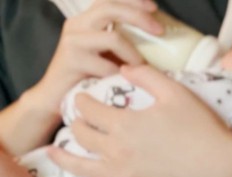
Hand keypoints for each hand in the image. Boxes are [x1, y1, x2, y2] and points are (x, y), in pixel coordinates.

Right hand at [33, 0, 162, 114]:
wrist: (55, 96)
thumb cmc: (88, 76)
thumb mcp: (108, 54)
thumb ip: (125, 43)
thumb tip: (160, 42)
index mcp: (87, 20)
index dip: (133, 0)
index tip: (154, 7)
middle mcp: (77, 24)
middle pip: (111, 8)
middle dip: (139, 17)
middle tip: (159, 30)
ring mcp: (73, 40)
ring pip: (113, 37)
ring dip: (134, 54)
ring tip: (142, 67)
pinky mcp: (71, 59)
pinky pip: (106, 65)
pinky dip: (120, 74)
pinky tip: (123, 82)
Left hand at [44, 65, 231, 176]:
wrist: (222, 169)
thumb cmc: (203, 130)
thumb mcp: (178, 93)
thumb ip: (148, 76)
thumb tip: (125, 68)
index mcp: (125, 123)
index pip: (88, 108)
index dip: (82, 101)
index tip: (84, 99)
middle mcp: (115, 150)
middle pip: (80, 134)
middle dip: (76, 124)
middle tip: (78, 122)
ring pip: (77, 164)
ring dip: (61, 155)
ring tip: (54, 151)